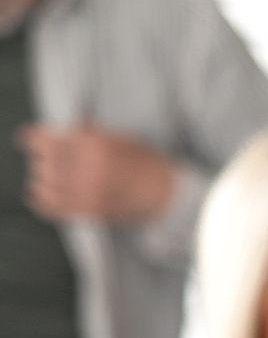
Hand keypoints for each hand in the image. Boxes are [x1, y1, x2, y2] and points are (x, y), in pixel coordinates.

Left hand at [18, 123, 176, 221]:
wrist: (167, 194)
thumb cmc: (147, 163)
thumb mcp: (120, 138)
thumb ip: (92, 133)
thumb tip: (71, 127)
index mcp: (93, 144)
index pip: (44, 141)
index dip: (33, 140)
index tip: (29, 141)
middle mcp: (87, 166)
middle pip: (43, 163)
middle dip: (43, 163)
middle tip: (48, 163)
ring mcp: (88, 190)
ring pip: (44, 185)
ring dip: (42, 182)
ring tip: (47, 180)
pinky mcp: (90, 210)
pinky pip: (53, 208)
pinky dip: (42, 203)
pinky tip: (40, 197)